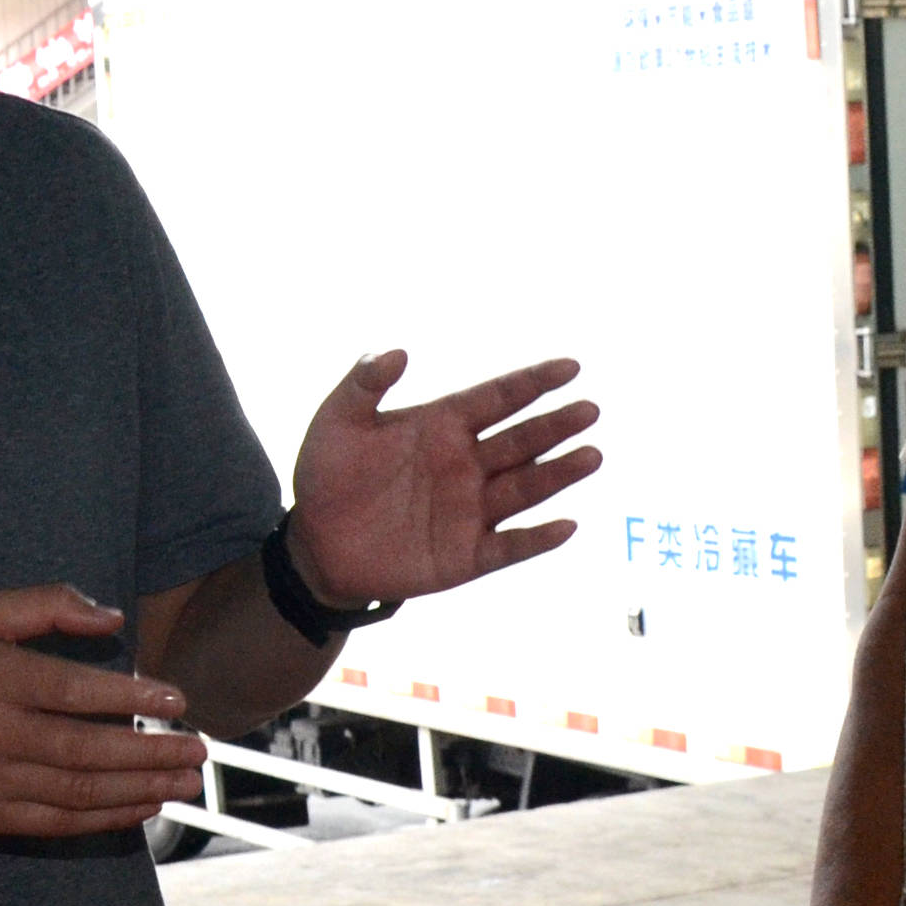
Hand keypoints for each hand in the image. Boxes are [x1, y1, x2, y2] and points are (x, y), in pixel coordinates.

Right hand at [0, 585, 207, 837]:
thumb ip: (48, 604)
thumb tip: (115, 619)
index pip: (73, 691)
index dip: (131, 698)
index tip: (178, 700)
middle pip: (85, 750)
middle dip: (150, 753)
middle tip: (199, 750)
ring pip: (78, 792)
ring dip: (140, 789)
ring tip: (185, 782)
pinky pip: (58, 822)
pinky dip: (106, 818)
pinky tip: (143, 806)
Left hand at [284, 351, 603, 607]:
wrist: (314, 545)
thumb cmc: (326, 477)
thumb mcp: (337, 421)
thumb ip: (364, 383)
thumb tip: (398, 350)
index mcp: (442, 426)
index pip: (497, 398)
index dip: (533, 382)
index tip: (570, 367)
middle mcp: (465, 464)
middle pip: (521, 441)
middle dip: (555, 426)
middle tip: (589, 410)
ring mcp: (469, 510)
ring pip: (524, 488)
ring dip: (557, 474)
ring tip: (590, 456)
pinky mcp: (466, 555)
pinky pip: (509, 546)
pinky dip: (537, 539)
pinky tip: (565, 526)